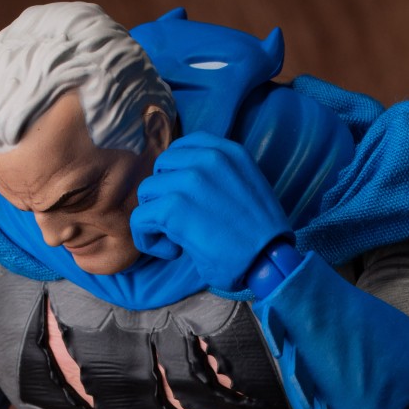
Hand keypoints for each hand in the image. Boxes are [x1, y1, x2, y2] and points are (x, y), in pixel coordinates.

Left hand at [130, 132, 291, 287]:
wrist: (269, 261)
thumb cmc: (259, 236)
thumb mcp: (247, 187)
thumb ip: (219, 176)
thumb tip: (183, 182)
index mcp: (228, 151)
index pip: (183, 147)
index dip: (177, 175)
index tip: (189, 200)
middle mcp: (208, 159)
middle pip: (161, 169)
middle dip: (166, 196)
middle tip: (185, 222)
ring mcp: (189, 180)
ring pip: (147, 193)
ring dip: (156, 219)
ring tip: (180, 239)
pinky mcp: (173, 207)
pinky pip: (139, 219)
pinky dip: (150, 240)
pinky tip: (173, 251)